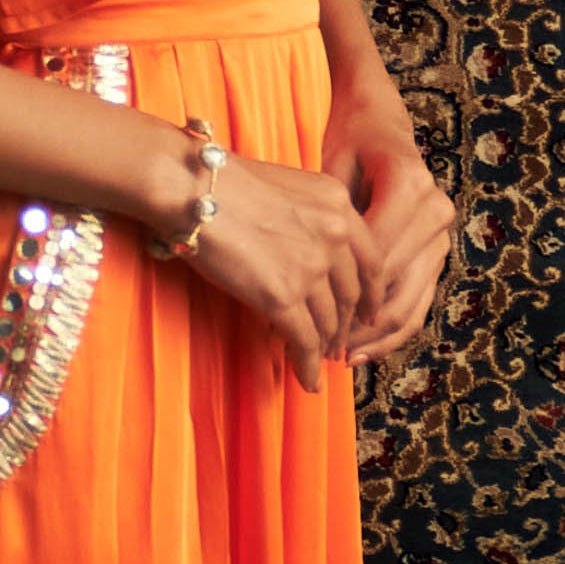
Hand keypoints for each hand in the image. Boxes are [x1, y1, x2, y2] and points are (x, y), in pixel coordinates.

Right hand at [169, 145, 376, 392]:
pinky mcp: (282, 295)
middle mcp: (334, 235)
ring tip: (320, 360)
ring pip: (328, 320)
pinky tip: (308, 381)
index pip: (370, 258)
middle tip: (339, 341)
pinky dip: (308, 365)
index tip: (368, 311)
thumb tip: (303, 250)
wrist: (193, 186)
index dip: (371, 292)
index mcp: (337, 204)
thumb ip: (308, 217)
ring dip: (325, 345)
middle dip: (346, 324)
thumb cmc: (222, 183)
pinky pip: (304, 340)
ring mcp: (311, 266)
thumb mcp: (286, 186)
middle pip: (350, 293)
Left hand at [326, 95, 454, 368]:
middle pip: (393, 286)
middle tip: (318, 350)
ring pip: (410, 303)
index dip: (340, 295)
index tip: (307, 321)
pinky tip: (361, 351)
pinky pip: (418, 302)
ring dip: (373, 337)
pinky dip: (390, 331)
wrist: (383, 121)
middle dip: (353, 325)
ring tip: (338, 357)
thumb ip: (326, 222)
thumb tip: (301, 281)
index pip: (373, 257)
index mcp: (409, 185)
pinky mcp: (438, 252)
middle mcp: (435, 210)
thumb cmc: (350, 142)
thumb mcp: (330, 170)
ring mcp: (442, 234)